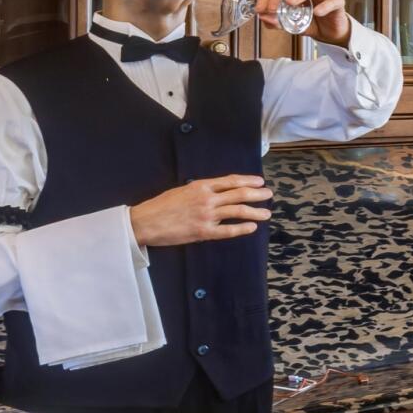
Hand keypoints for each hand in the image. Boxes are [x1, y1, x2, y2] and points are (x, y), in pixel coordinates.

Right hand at [133, 175, 271, 245]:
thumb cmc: (161, 206)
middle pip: (239, 194)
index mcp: (200, 186)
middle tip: (268, 194)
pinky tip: (252, 228)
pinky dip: (242, 229)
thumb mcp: (182, 191)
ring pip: (237, 211)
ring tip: (266, 213)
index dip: (247, 180)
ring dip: (255, 212)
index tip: (259, 181)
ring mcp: (206, 216)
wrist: (144, 222)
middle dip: (257, 194)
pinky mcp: (203, 232)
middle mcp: (206, 199)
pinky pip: (228, 231)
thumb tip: (217, 192)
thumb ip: (200, 191)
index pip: (230, 181)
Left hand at [255, 0, 350, 46]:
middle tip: (271, 8)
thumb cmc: (310, 22)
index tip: (259, 8)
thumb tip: (263, 18)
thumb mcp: (289, 24)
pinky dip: (324, 6)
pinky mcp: (338, 2)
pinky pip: (332, 1)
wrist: (330, 32)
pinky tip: (317, 12)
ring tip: (290, 3)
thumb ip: (276, 21)